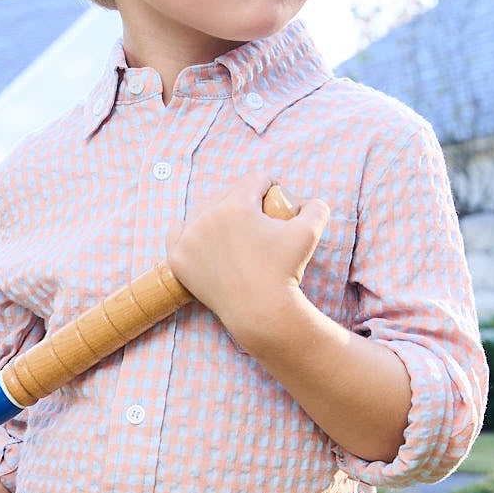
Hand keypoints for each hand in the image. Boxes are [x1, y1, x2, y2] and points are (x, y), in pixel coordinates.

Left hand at [167, 175, 329, 353]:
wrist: (260, 312)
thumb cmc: (286, 271)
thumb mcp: (309, 234)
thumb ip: (316, 207)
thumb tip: (307, 202)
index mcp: (236, 203)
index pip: (255, 180)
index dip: (270, 187)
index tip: (275, 202)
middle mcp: (207, 215)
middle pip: (229, 194)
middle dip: (245, 203)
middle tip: (257, 222)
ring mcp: (188, 237)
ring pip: (204, 212)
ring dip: (218, 215)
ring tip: (234, 230)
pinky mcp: (176, 258)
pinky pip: (178, 232)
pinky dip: (188, 233)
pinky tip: (200, 236)